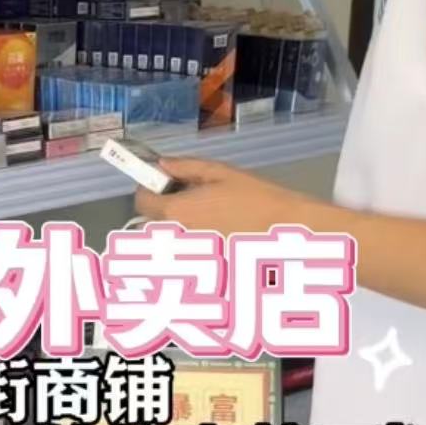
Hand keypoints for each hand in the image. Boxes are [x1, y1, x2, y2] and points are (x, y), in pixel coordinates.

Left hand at [134, 157, 310, 235]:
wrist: (284, 227)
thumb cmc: (253, 195)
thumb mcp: (218, 172)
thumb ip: (185, 167)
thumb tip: (161, 164)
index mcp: (176, 211)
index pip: (141, 202)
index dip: (147, 189)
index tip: (162, 182)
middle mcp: (176, 235)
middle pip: (151, 221)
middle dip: (161, 207)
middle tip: (185, 193)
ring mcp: (189, 252)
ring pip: (168, 235)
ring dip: (175, 222)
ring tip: (203, 210)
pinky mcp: (203, 261)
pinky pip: (186, 245)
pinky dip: (191, 235)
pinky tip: (215, 225)